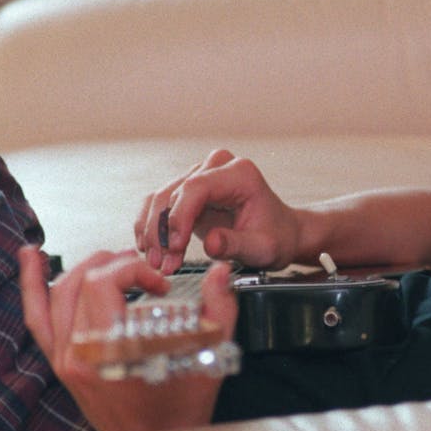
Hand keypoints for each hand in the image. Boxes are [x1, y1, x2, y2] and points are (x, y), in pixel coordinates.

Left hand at [18, 246, 236, 430]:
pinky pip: (36, 318)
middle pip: (81, 282)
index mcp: (113, 351)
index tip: (157, 283)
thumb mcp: (209, 358)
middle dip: (114, 263)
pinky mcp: (60, 364)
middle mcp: (80, 354)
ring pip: (56, 294)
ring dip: (81, 266)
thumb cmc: (179, 410)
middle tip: (140, 267)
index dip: (134, 270)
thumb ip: (219, 311)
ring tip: (106, 256)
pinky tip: (31, 258)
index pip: (104, 283)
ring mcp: (65, 360)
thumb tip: (220, 272)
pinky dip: (31, 285)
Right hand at [134, 150, 300, 274]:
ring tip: (159, 262)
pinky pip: (159, 203)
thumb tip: (210, 243)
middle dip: (163, 232)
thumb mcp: (262, 248)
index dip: (179, 217)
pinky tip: (151, 249)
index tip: (175, 247)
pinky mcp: (188, 190)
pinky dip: (151, 227)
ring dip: (154, 233)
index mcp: (239, 174)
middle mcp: (217, 167)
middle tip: (163, 263)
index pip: (196, 188)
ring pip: (161, 198)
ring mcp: (200, 175)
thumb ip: (236, 244)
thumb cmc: (275, 237)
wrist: (279, 234)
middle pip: (174, 193)